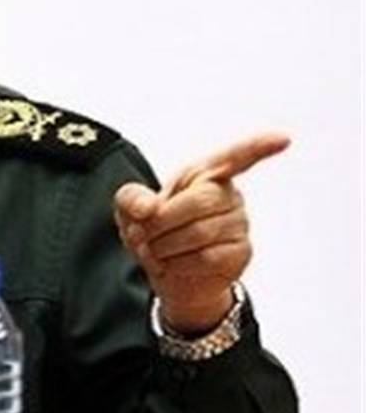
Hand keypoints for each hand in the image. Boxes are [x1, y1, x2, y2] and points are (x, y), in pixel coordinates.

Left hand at [113, 132, 288, 333]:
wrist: (168, 274)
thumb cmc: (154, 232)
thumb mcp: (131, 210)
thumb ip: (131, 198)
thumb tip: (149, 208)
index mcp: (204, 175)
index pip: (236, 157)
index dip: (258, 147)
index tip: (283, 138)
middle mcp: (229, 195)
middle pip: (199, 201)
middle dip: (162, 222)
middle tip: (144, 234)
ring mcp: (239, 224)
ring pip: (201, 233)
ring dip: (165, 246)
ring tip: (156, 250)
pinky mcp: (241, 253)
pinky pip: (208, 258)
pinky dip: (179, 264)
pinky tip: (173, 264)